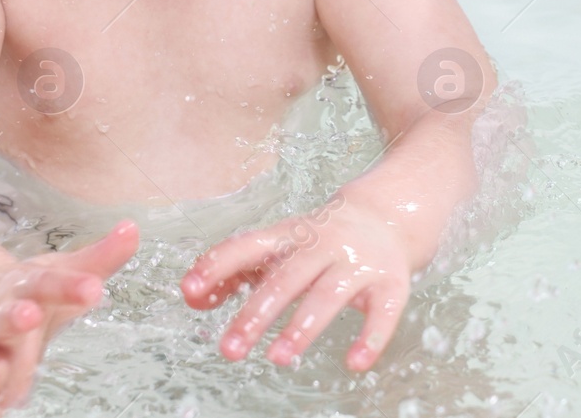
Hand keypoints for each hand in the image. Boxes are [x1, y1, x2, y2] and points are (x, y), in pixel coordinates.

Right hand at [0, 219, 138, 414]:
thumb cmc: (31, 289)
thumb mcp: (63, 270)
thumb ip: (100, 257)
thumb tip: (133, 229)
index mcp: (26, 287)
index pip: (49, 283)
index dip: (70, 285)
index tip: (93, 288)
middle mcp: (2, 317)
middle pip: (7, 317)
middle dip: (16, 318)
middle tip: (29, 316)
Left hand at [179, 196, 411, 371]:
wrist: (386, 217)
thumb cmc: (317, 242)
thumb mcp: (278, 249)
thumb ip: (233, 271)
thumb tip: (193, 297)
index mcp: (290, 235)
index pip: (248, 245)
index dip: (218, 265)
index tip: (189, 289)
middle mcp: (323, 245)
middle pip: (286, 278)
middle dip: (256, 314)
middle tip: (229, 349)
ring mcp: (357, 264)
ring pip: (328, 294)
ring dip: (302, 326)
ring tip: (276, 357)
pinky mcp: (390, 284)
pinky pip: (383, 313)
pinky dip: (371, 339)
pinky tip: (354, 364)